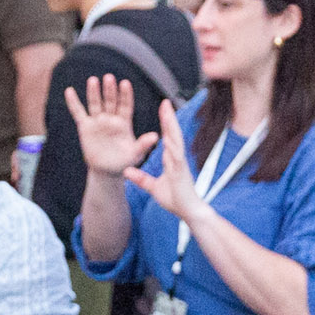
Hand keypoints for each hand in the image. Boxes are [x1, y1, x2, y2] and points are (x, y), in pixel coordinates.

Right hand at [63, 76, 157, 179]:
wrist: (107, 171)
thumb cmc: (124, 162)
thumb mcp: (135, 154)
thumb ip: (143, 145)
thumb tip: (155, 136)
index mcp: (124, 123)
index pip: (125, 105)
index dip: (125, 95)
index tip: (125, 83)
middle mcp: (111, 119)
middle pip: (110, 101)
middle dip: (109, 90)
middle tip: (109, 78)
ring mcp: (97, 122)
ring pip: (95, 104)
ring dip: (94, 92)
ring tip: (93, 80)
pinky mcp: (85, 127)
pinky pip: (78, 113)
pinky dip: (73, 102)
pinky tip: (69, 91)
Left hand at [116, 98, 205, 217]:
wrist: (188, 212)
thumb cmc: (175, 200)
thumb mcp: (153, 187)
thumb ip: (141, 179)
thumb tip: (126, 172)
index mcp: (171, 159)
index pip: (168, 137)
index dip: (165, 123)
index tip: (162, 109)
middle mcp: (177, 158)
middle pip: (173, 133)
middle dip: (169, 118)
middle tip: (165, 102)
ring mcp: (180, 164)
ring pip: (176, 140)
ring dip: (171, 126)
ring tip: (167, 112)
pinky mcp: (182, 173)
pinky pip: (177, 157)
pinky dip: (173, 147)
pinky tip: (168, 138)